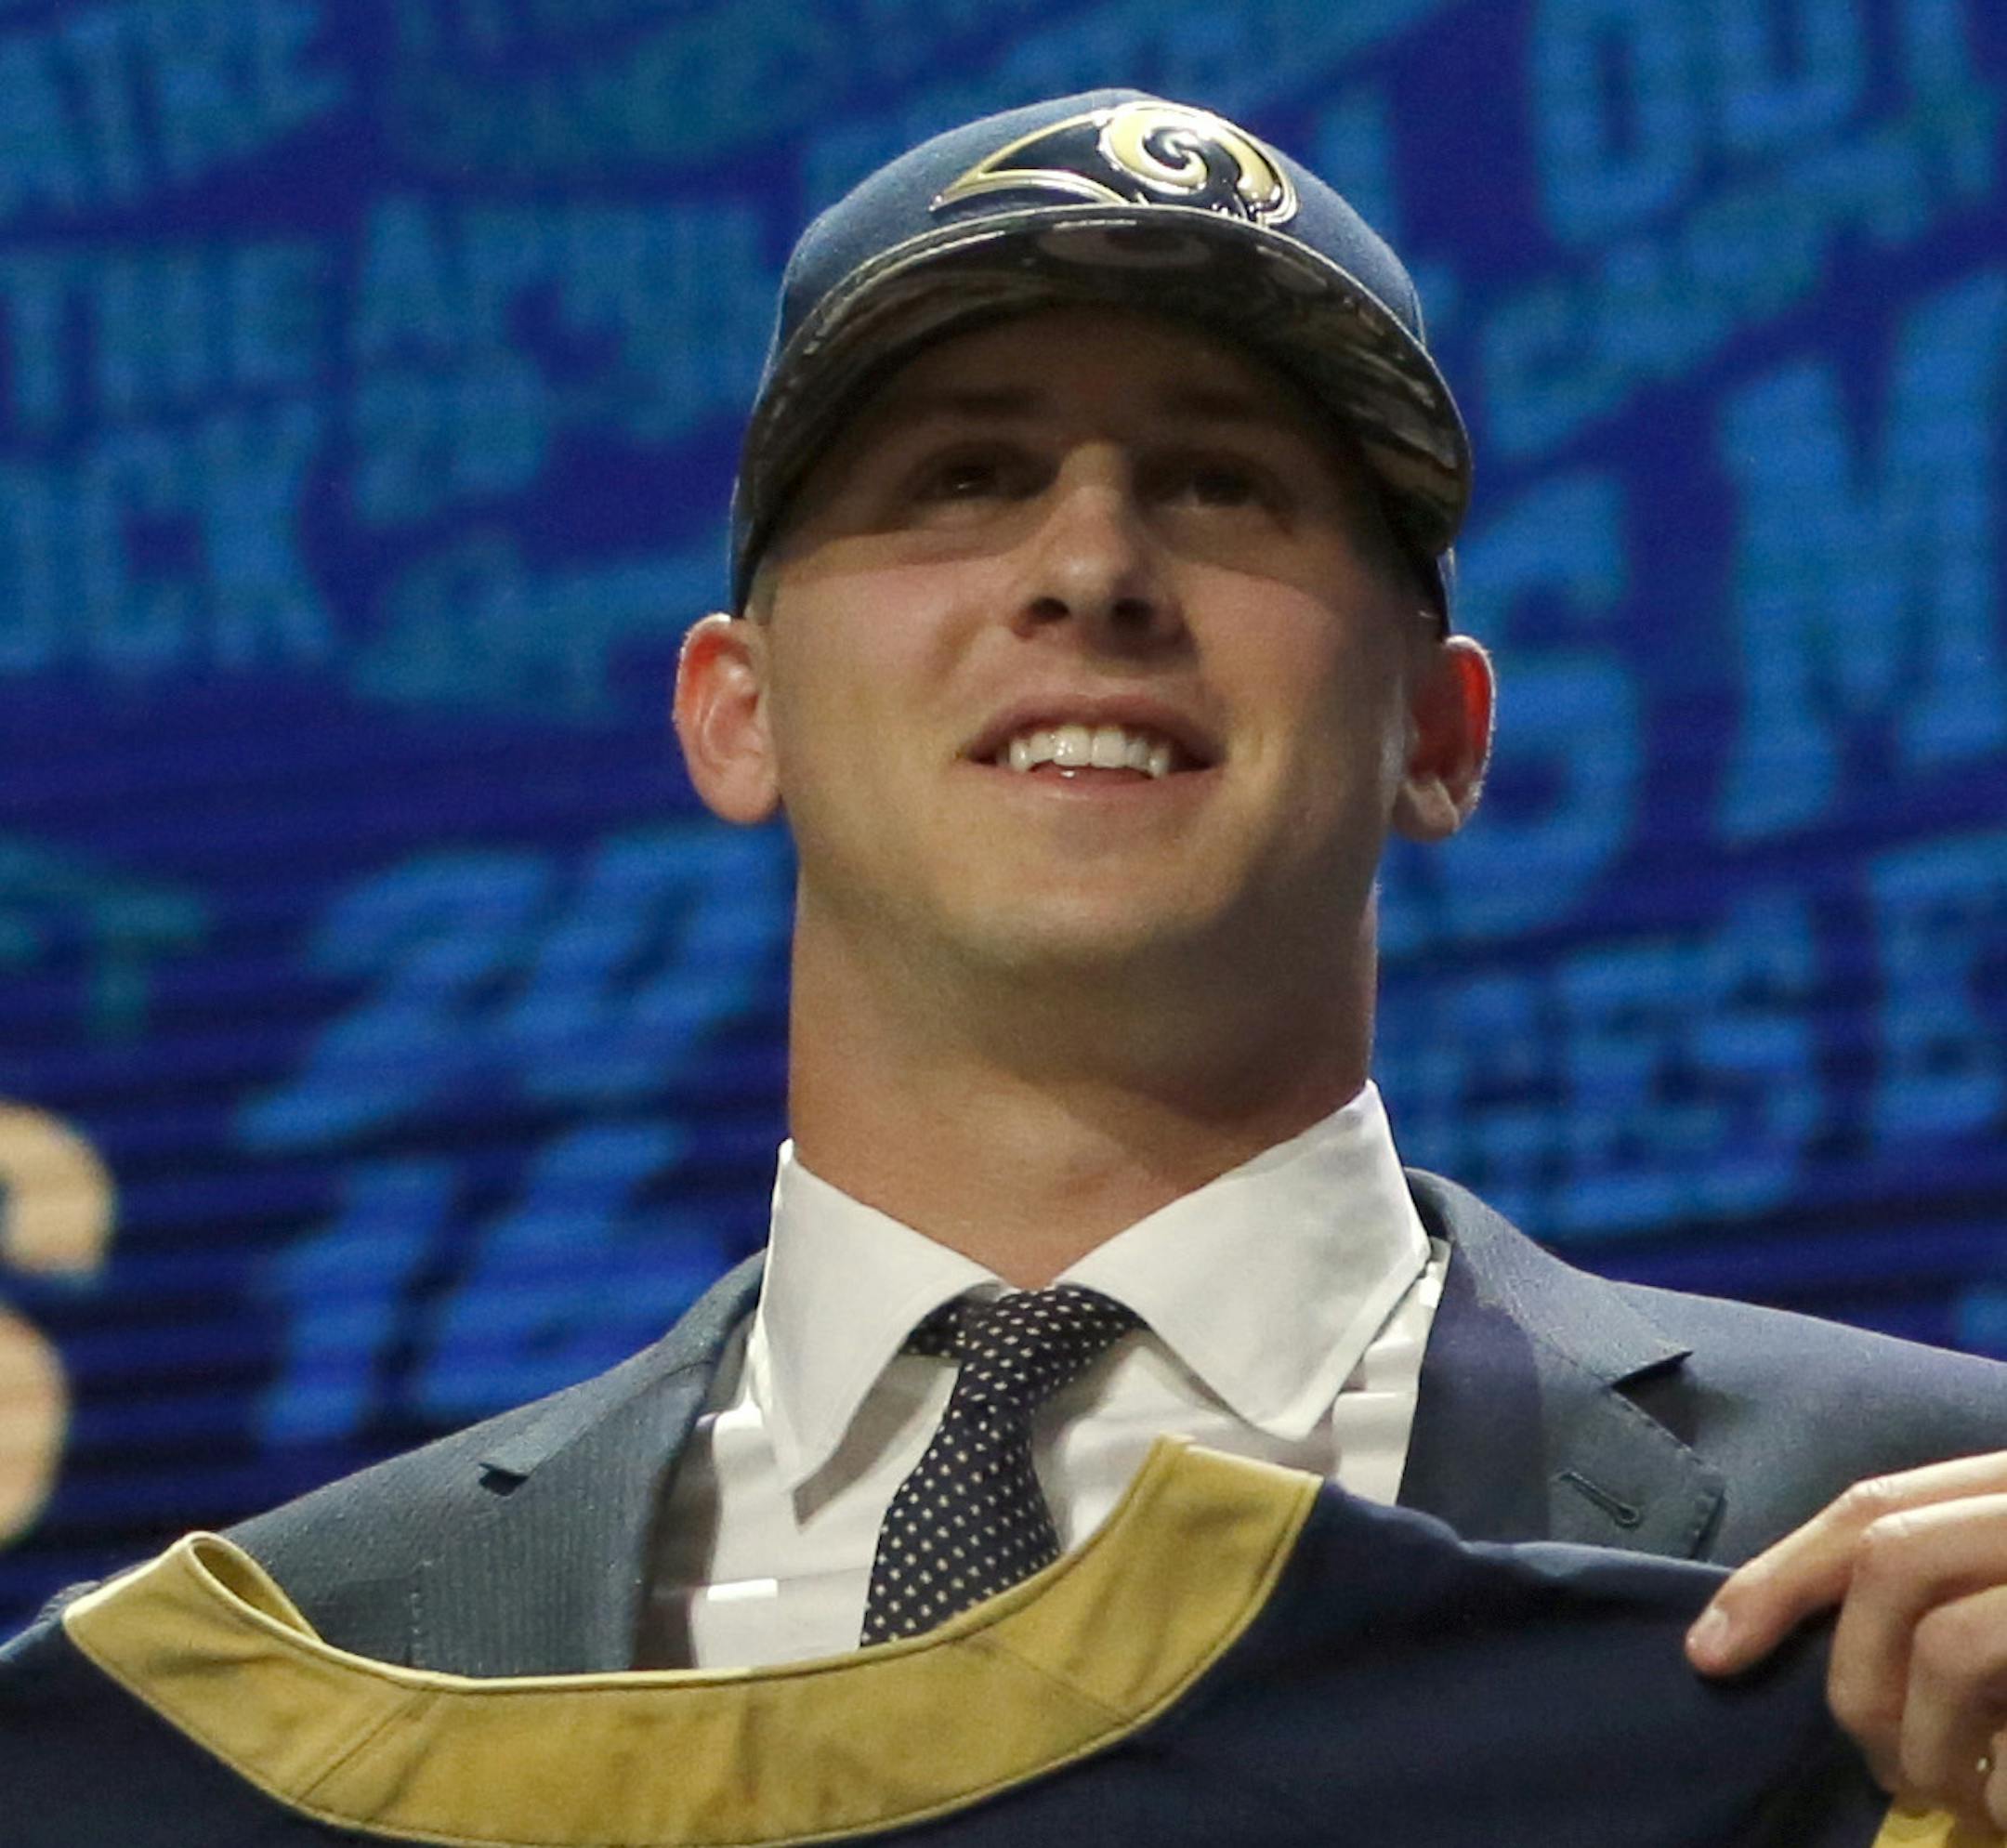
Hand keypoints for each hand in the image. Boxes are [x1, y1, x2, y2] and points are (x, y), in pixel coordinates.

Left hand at [1685, 1453, 2006, 1831]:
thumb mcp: (2005, 1584)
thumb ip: (1946, 1586)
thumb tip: (1774, 1646)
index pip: (1872, 1506)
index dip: (1776, 1577)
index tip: (1708, 1652)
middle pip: (1890, 1560)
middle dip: (1857, 1676)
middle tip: (1878, 1764)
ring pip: (1947, 1648)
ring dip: (1925, 1747)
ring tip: (1953, 1798)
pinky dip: (2001, 1798)